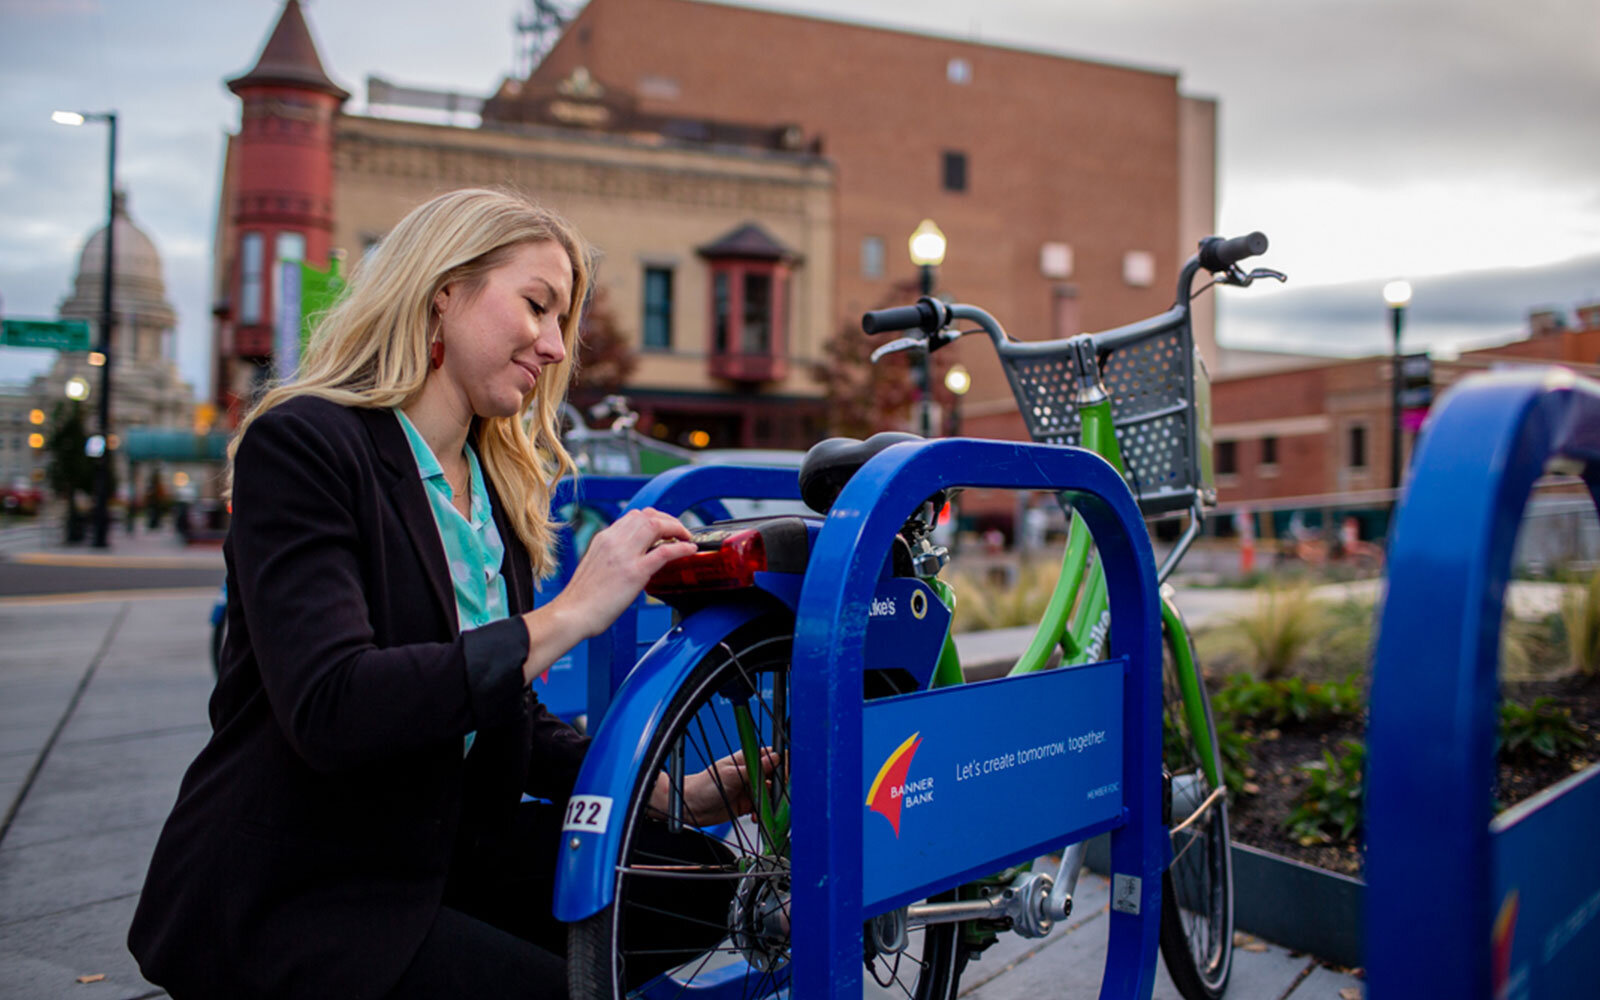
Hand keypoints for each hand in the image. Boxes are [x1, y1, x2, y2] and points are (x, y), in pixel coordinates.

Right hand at [543, 507, 696, 639]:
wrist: (572, 614)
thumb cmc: (582, 599)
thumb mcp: (596, 566)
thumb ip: (612, 557)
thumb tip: (630, 559)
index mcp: (604, 539)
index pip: (634, 517)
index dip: (655, 519)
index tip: (665, 528)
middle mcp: (614, 541)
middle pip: (648, 516)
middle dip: (669, 520)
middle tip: (681, 532)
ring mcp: (624, 555)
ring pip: (657, 526)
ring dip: (677, 528)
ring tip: (687, 538)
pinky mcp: (634, 572)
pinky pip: (665, 552)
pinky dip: (682, 547)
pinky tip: (690, 550)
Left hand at [650, 747, 782, 826]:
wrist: (691, 807)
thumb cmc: (704, 786)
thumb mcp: (731, 775)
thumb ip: (754, 769)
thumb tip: (775, 759)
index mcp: (748, 759)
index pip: (774, 757)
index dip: (784, 765)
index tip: (786, 777)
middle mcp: (752, 773)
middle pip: (777, 777)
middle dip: (779, 788)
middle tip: (775, 797)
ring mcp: (751, 788)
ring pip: (772, 794)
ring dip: (770, 803)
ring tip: (760, 809)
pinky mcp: (748, 804)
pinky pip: (763, 808)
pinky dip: (763, 813)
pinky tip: (755, 816)